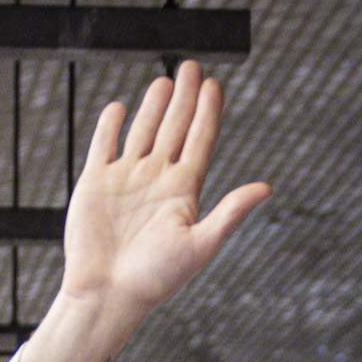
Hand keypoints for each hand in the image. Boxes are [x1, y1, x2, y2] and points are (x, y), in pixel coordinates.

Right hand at [22, 61, 268, 361]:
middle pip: (174, 128)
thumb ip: (230, 213)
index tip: (214, 84)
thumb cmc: (155, 278)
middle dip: (183, 98)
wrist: (106, 295)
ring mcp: (125, 179)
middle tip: (191, 66)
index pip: (200, 141)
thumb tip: (266, 188)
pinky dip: (111, 125)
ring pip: (142, 132)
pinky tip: (120, 108)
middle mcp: (156, 180)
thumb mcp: (199, 245)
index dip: (208, 112)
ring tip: (164, 81)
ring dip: (153, 106)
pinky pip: (104, 146)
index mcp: (183, 191)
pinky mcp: (95, 183)